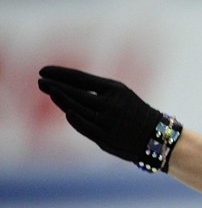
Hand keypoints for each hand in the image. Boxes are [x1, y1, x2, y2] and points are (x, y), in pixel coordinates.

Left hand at [37, 65, 175, 170]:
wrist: (155, 135)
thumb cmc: (135, 112)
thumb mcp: (121, 94)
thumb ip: (96, 92)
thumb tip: (65, 89)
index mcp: (115, 89)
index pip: (81, 78)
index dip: (60, 74)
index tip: (44, 70)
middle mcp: (110, 104)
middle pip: (76, 93)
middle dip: (55, 86)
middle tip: (40, 81)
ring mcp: (107, 121)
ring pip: (76, 109)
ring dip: (61, 100)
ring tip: (50, 92)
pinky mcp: (105, 137)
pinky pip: (84, 126)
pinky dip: (73, 118)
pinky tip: (66, 112)